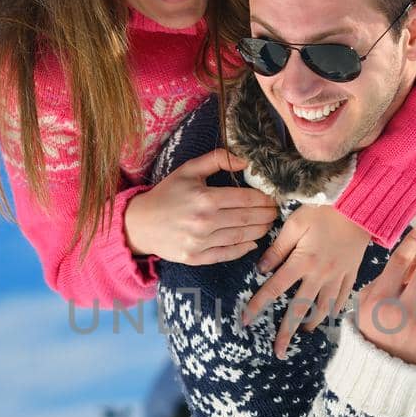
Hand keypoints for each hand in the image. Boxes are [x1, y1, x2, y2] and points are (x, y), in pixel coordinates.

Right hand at [123, 149, 278, 264]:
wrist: (140, 224)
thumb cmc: (167, 194)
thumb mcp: (189, 170)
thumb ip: (217, 159)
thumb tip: (246, 158)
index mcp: (205, 198)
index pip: (246, 199)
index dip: (265, 199)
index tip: (273, 198)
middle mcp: (204, 222)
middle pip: (248, 219)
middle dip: (267, 215)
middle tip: (275, 212)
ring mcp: (200, 242)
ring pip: (242, 237)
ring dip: (260, 231)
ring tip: (268, 224)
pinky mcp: (196, 258)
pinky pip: (227, 254)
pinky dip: (244, 249)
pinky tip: (252, 243)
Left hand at [242, 205, 372, 359]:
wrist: (360, 206)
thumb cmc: (324, 210)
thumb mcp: (294, 224)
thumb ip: (277, 249)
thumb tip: (261, 269)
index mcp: (302, 262)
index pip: (274, 289)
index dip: (258, 305)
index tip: (246, 321)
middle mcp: (320, 275)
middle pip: (300, 309)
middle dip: (287, 332)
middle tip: (278, 351)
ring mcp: (338, 276)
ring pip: (323, 308)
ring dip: (312, 323)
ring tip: (303, 333)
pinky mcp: (352, 273)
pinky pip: (343, 298)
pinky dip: (335, 310)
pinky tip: (329, 316)